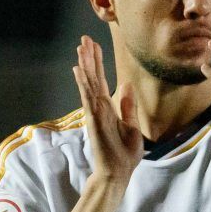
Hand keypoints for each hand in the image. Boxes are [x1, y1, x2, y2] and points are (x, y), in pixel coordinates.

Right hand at [72, 35, 142, 185]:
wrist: (118, 173)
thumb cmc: (124, 154)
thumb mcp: (132, 126)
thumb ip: (128, 106)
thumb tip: (125, 84)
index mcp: (109, 108)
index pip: (101, 80)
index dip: (97, 63)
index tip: (94, 46)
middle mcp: (99, 108)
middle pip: (93, 77)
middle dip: (89, 58)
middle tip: (84, 39)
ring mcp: (95, 113)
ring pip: (89, 83)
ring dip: (84, 65)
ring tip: (81, 47)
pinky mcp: (94, 119)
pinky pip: (88, 96)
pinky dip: (83, 82)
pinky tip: (78, 70)